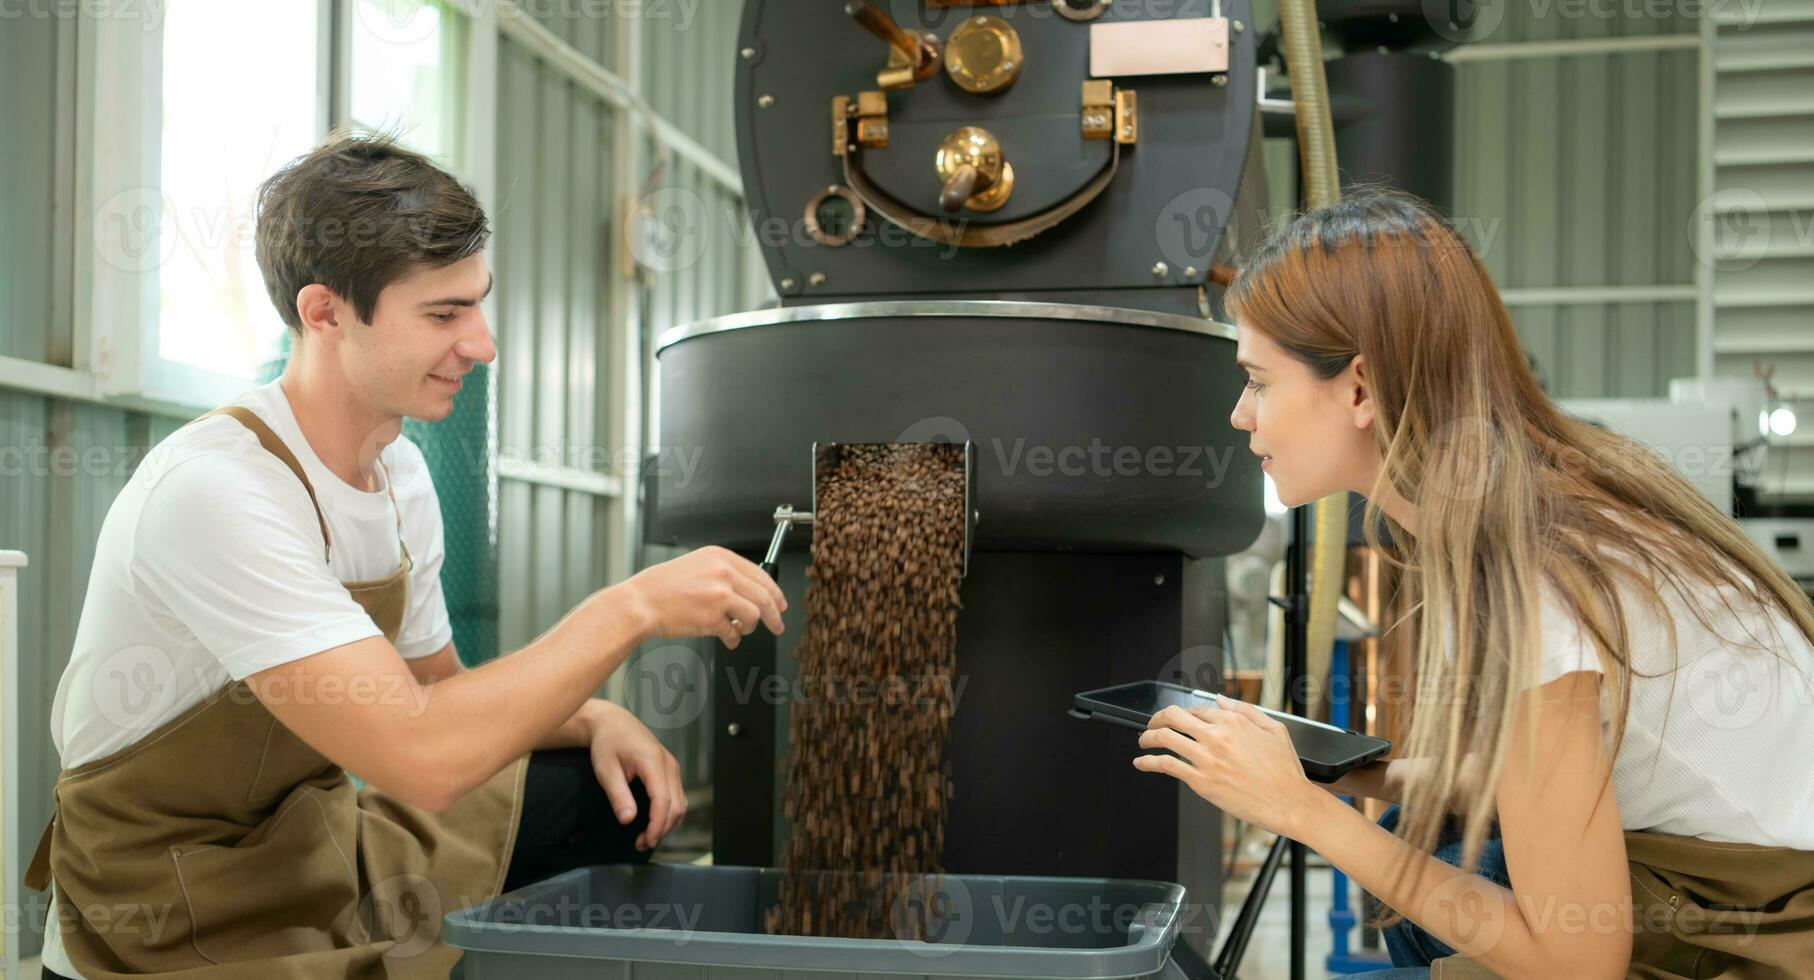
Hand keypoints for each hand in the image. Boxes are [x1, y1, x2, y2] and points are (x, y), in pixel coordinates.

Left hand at [584, 701, 686, 851]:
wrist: (613, 723)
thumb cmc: (607, 744)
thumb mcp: (606, 770)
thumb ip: (618, 795)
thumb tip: (628, 820)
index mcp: (653, 762)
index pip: (663, 800)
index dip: (657, 824)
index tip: (645, 841)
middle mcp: (669, 764)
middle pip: (677, 805)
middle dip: (662, 829)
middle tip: (641, 844)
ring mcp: (672, 767)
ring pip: (681, 803)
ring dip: (667, 824)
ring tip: (646, 838)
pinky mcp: (670, 771)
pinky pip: (677, 797)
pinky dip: (669, 814)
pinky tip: (654, 824)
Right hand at [614, 545, 785, 647]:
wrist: (640, 602)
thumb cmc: (661, 587)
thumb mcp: (695, 566)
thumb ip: (722, 573)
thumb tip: (749, 590)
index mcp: (720, 557)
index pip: (761, 574)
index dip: (775, 592)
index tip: (780, 603)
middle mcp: (723, 573)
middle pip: (764, 596)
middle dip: (774, 615)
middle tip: (777, 625)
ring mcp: (719, 596)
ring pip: (754, 615)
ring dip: (750, 627)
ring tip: (740, 629)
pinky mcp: (712, 618)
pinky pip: (734, 633)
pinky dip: (733, 639)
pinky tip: (727, 638)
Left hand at [1133, 695, 1324, 839]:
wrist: (1290, 803)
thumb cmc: (1286, 771)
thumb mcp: (1274, 729)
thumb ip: (1246, 710)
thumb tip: (1221, 700)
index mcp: (1233, 722)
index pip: (1197, 710)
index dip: (1184, 715)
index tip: (1180, 721)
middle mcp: (1217, 736)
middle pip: (1173, 716)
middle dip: (1158, 718)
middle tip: (1152, 724)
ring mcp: (1207, 759)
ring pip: (1165, 738)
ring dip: (1147, 737)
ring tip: (1143, 740)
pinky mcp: (1201, 782)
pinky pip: (1166, 765)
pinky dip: (1148, 762)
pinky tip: (1142, 763)